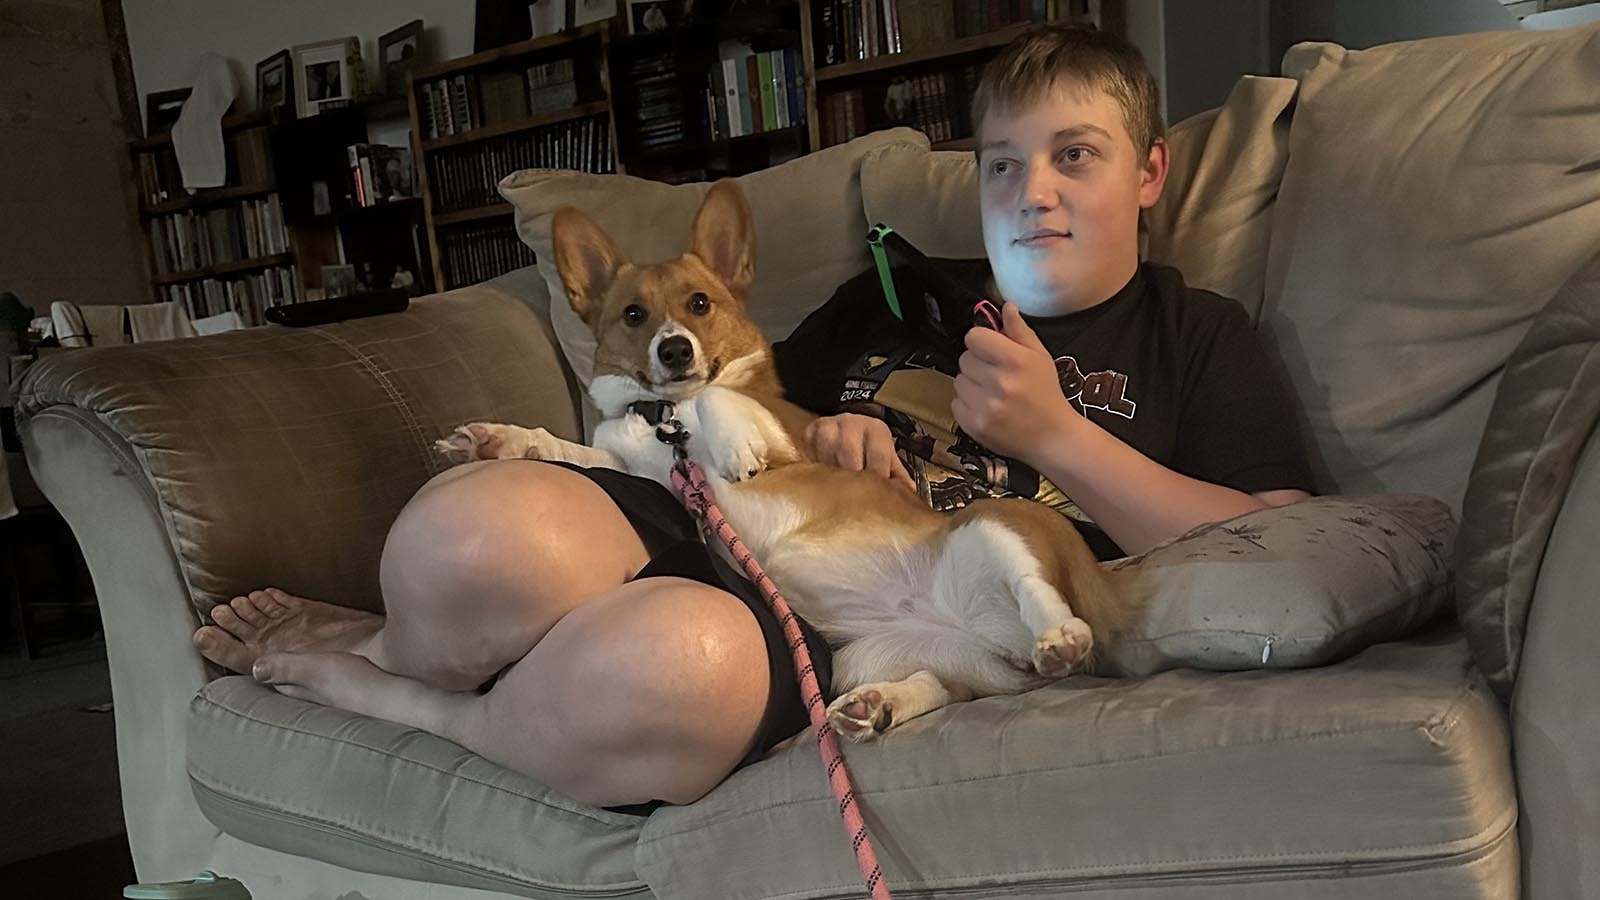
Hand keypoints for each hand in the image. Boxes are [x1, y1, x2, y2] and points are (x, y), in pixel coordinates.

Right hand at [805, 413, 915, 490]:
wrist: (848, 423)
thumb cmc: (869, 443)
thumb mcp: (886, 454)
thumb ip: (897, 475)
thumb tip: (909, 495)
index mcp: (876, 430)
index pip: (877, 456)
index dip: (877, 479)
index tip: (876, 498)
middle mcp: (852, 423)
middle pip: (849, 454)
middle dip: (851, 479)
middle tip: (853, 499)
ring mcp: (829, 426)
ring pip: (828, 457)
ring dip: (832, 477)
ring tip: (838, 492)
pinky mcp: (811, 431)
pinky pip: (811, 456)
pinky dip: (817, 470)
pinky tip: (824, 478)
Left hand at [951, 302, 1078, 460]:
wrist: (1052, 437)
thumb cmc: (1046, 394)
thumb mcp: (1040, 356)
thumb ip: (1019, 330)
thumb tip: (1005, 306)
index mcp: (1015, 361)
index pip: (974, 337)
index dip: (982, 341)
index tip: (991, 350)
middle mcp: (998, 383)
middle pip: (964, 359)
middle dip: (977, 363)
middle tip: (995, 374)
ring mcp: (985, 407)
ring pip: (958, 380)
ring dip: (971, 384)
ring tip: (992, 393)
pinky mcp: (974, 426)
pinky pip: (955, 403)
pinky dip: (967, 404)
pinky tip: (987, 407)